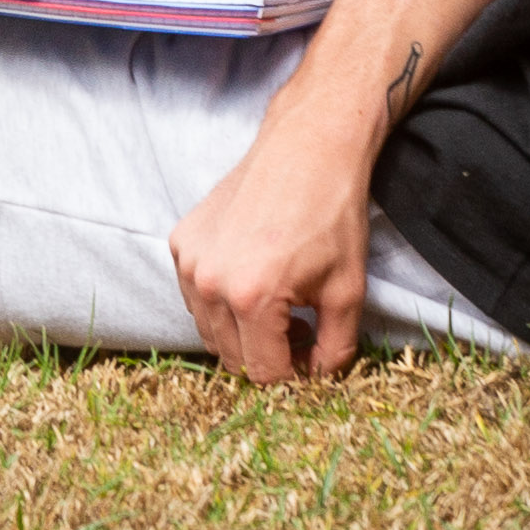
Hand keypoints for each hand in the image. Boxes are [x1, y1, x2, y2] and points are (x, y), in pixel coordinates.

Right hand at [168, 91, 386, 386]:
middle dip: (267, 356)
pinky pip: (195, 295)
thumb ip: (335, 350)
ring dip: (240, 332)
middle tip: (300, 333)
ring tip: (278, 308)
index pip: (263, 373)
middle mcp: (210, 282)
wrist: (306, 151)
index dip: (292, 376)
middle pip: (230, 356)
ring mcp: (189, 260)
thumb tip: (316, 378)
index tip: (311, 358)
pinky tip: (253, 279)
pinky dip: (220, 301)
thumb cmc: (332, 218)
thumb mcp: (348, 293)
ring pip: (207, 329)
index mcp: (253, 298)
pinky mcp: (181, 242)